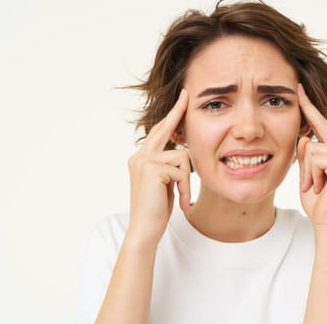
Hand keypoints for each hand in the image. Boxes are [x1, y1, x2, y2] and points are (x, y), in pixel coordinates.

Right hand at [126, 89, 190, 241]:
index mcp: (141, 159)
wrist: (145, 230)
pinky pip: (182, 171)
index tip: (182, 100)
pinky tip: (181, 202)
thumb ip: (168, 166)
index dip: (171, 117)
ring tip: (182, 198)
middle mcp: (139, 156)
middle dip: (177, 112)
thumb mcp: (164, 184)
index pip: (158, 133)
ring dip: (187, 181)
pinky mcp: (152, 169)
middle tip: (187, 96)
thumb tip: (181, 153)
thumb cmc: (157, 210)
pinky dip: (186, 188)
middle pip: (164, 129)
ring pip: (182, 157)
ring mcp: (144, 161)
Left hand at [296, 84, 326, 227]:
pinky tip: (321, 187)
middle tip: (314, 187)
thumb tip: (304, 138)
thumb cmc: (317, 200)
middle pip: (310, 139)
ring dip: (307, 172)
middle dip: (305, 165)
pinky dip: (312, 175)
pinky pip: (314, 158)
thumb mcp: (307, 173)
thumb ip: (305, 154)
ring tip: (317, 187)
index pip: (319, 125)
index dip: (308, 107)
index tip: (299, 88)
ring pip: (309, 148)